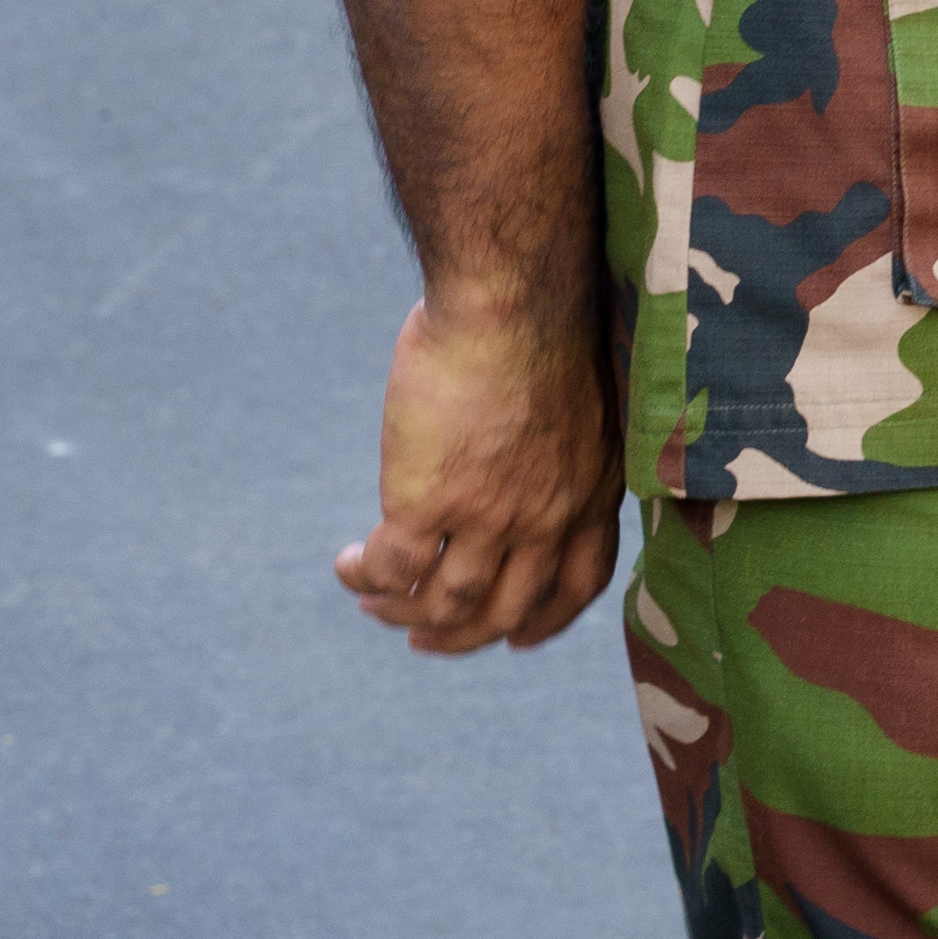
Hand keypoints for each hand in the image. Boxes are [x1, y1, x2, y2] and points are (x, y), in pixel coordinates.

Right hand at [335, 295, 622, 655]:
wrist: (514, 301)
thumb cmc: (543, 325)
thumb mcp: (579, 403)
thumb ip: (560, 445)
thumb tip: (525, 451)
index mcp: (590, 490)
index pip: (580, 582)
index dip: (546, 620)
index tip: (517, 637)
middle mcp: (547, 517)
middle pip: (507, 608)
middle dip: (461, 634)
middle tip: (422, 637)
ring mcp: (490, 518)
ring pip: (444, 603)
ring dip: (403, 612)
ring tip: (374, 603)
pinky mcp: (429, 504)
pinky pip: (391, 568)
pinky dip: (365, 578)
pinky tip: (347, 567)